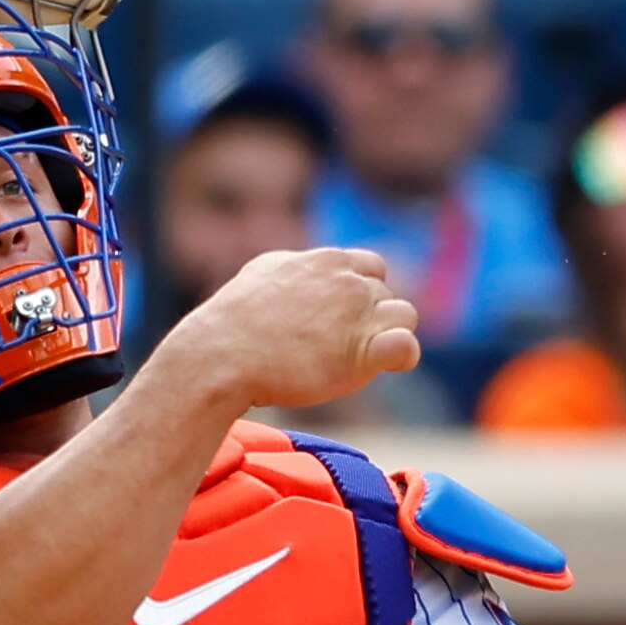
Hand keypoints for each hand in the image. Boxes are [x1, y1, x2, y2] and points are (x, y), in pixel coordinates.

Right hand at [156, 248, 420, 411]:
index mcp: (327, 260)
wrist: (219, 358)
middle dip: (369, 318)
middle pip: (385, 295)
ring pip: (404, 316)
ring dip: (386, 335)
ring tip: (350, 358)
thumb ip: (296, 268)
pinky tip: (388, 364)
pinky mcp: (364, 349)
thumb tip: (305, 269)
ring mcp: (358, 313)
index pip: (371, 268)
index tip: (343, 317)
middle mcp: (348, 281)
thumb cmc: (233, 322)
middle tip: (335, 346)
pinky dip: (403, 354)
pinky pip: (406, 345)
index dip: (363, 293)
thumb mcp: (263, 273)